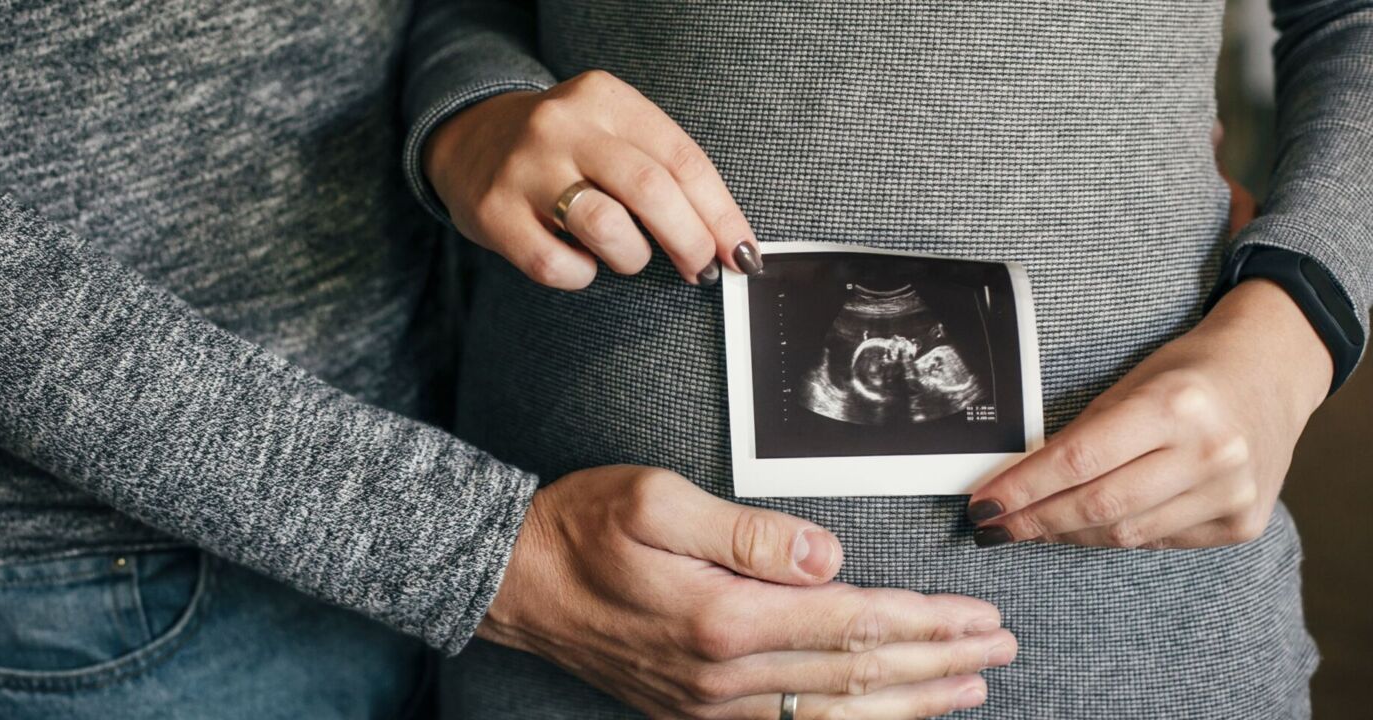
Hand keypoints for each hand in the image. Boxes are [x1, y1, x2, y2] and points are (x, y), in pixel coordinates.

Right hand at [423, 70, 761, 289]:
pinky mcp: (494, 212)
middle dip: (690, 241)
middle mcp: (564, 125)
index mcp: (605, 99)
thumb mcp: (612, 133)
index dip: (721, 214)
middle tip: (701, 271)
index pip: (682, 159)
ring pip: (605, 227)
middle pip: (651, 189)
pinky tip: (579, 262)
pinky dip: (581, 275)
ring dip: (632, 258)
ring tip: (627, 258)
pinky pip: (555, 264)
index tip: (742, 255)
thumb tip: (724, 241)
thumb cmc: (564, 150)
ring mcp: (526, 168)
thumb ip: (663, 171)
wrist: (468, 138)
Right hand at [485, 465, 1016, 718]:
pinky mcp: (696, 711)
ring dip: (909, 703)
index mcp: (723, 616)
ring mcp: (709, 703)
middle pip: (857, 675)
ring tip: (967, 691)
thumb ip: (749, 533)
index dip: (925, 621)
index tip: (979, 616)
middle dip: (938, 663)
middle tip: (1000, 651)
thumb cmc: (582, 529)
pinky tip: (883, 717)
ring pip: (833, 714)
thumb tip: (829, 555)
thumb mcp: (656, 500)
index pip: (853, 623)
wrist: (514, 583)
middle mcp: (723, 673)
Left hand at [965, 280, 1331, 548]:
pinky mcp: (1243, 523)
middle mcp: (1209, 453)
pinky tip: (1094, 526)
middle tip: (997, 527)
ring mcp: (1231, 493)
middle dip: (1036, 520)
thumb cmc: (1191, 374)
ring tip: (1035, 528)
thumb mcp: (1132, 385)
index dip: (1022, 488)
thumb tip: (1019, 482)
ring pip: (1125, 533)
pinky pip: (1160, 541)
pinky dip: (1120, 534)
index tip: (984, 505)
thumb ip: (1082, 435)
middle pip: (1098, 505)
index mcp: (1174, 405)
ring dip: (1070, 534)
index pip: (1077, 460)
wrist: (1271, 375)